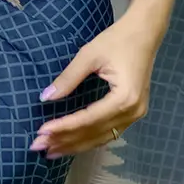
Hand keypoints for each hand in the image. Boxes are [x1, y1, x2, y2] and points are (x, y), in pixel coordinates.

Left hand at [29, 14, 160, 157]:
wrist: (145, 32)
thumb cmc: (117, 40)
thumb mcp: (89, 55)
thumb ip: (68, 78)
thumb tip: (45, 97)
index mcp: (124, 98)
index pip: (88, 119)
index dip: (63, 127)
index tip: (41, 132)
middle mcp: (132, 112)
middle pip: (94, 133)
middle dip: (65, 141)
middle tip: (38, 146)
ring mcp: (135, 114)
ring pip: (101, 137)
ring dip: (76, 145)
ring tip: (51, 151)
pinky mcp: (133, 113)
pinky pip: (109, 132)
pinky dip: (90, 139)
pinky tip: (73, 144)